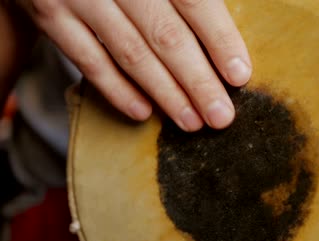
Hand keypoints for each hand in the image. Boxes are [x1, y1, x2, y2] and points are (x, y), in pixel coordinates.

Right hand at [17, 0, 251, 131]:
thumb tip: (224, 39)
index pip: (195, 2)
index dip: (220, 39)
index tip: (239, 76)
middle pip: (166, 35)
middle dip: (197, 81)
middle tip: (221, 116)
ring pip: (131, 52)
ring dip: (165, 93)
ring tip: (192, 122)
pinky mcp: (51, 15)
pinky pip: (89, 61)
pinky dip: (117, 90)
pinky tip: (143, 113)